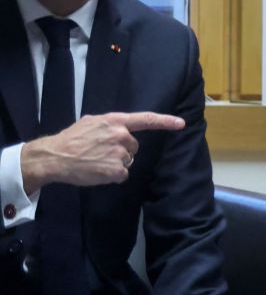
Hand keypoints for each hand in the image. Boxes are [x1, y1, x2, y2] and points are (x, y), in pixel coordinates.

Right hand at [20, 111, 184, 190]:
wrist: (55, 156)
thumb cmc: (71, 138)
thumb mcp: (91, 122)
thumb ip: (110, 125)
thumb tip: (120, 129)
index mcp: (115, 121)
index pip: (146, 119)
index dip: (165, 122)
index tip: (181, 123)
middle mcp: (121, 135)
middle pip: (134, 147)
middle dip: (122, 150)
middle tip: (100, 152)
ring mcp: (120, 153)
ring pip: (128, 161)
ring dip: (116, 163)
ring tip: (96, 160)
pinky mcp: (117, 170)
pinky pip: (122, 174)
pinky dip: (112, 175)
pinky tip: (97, 171)